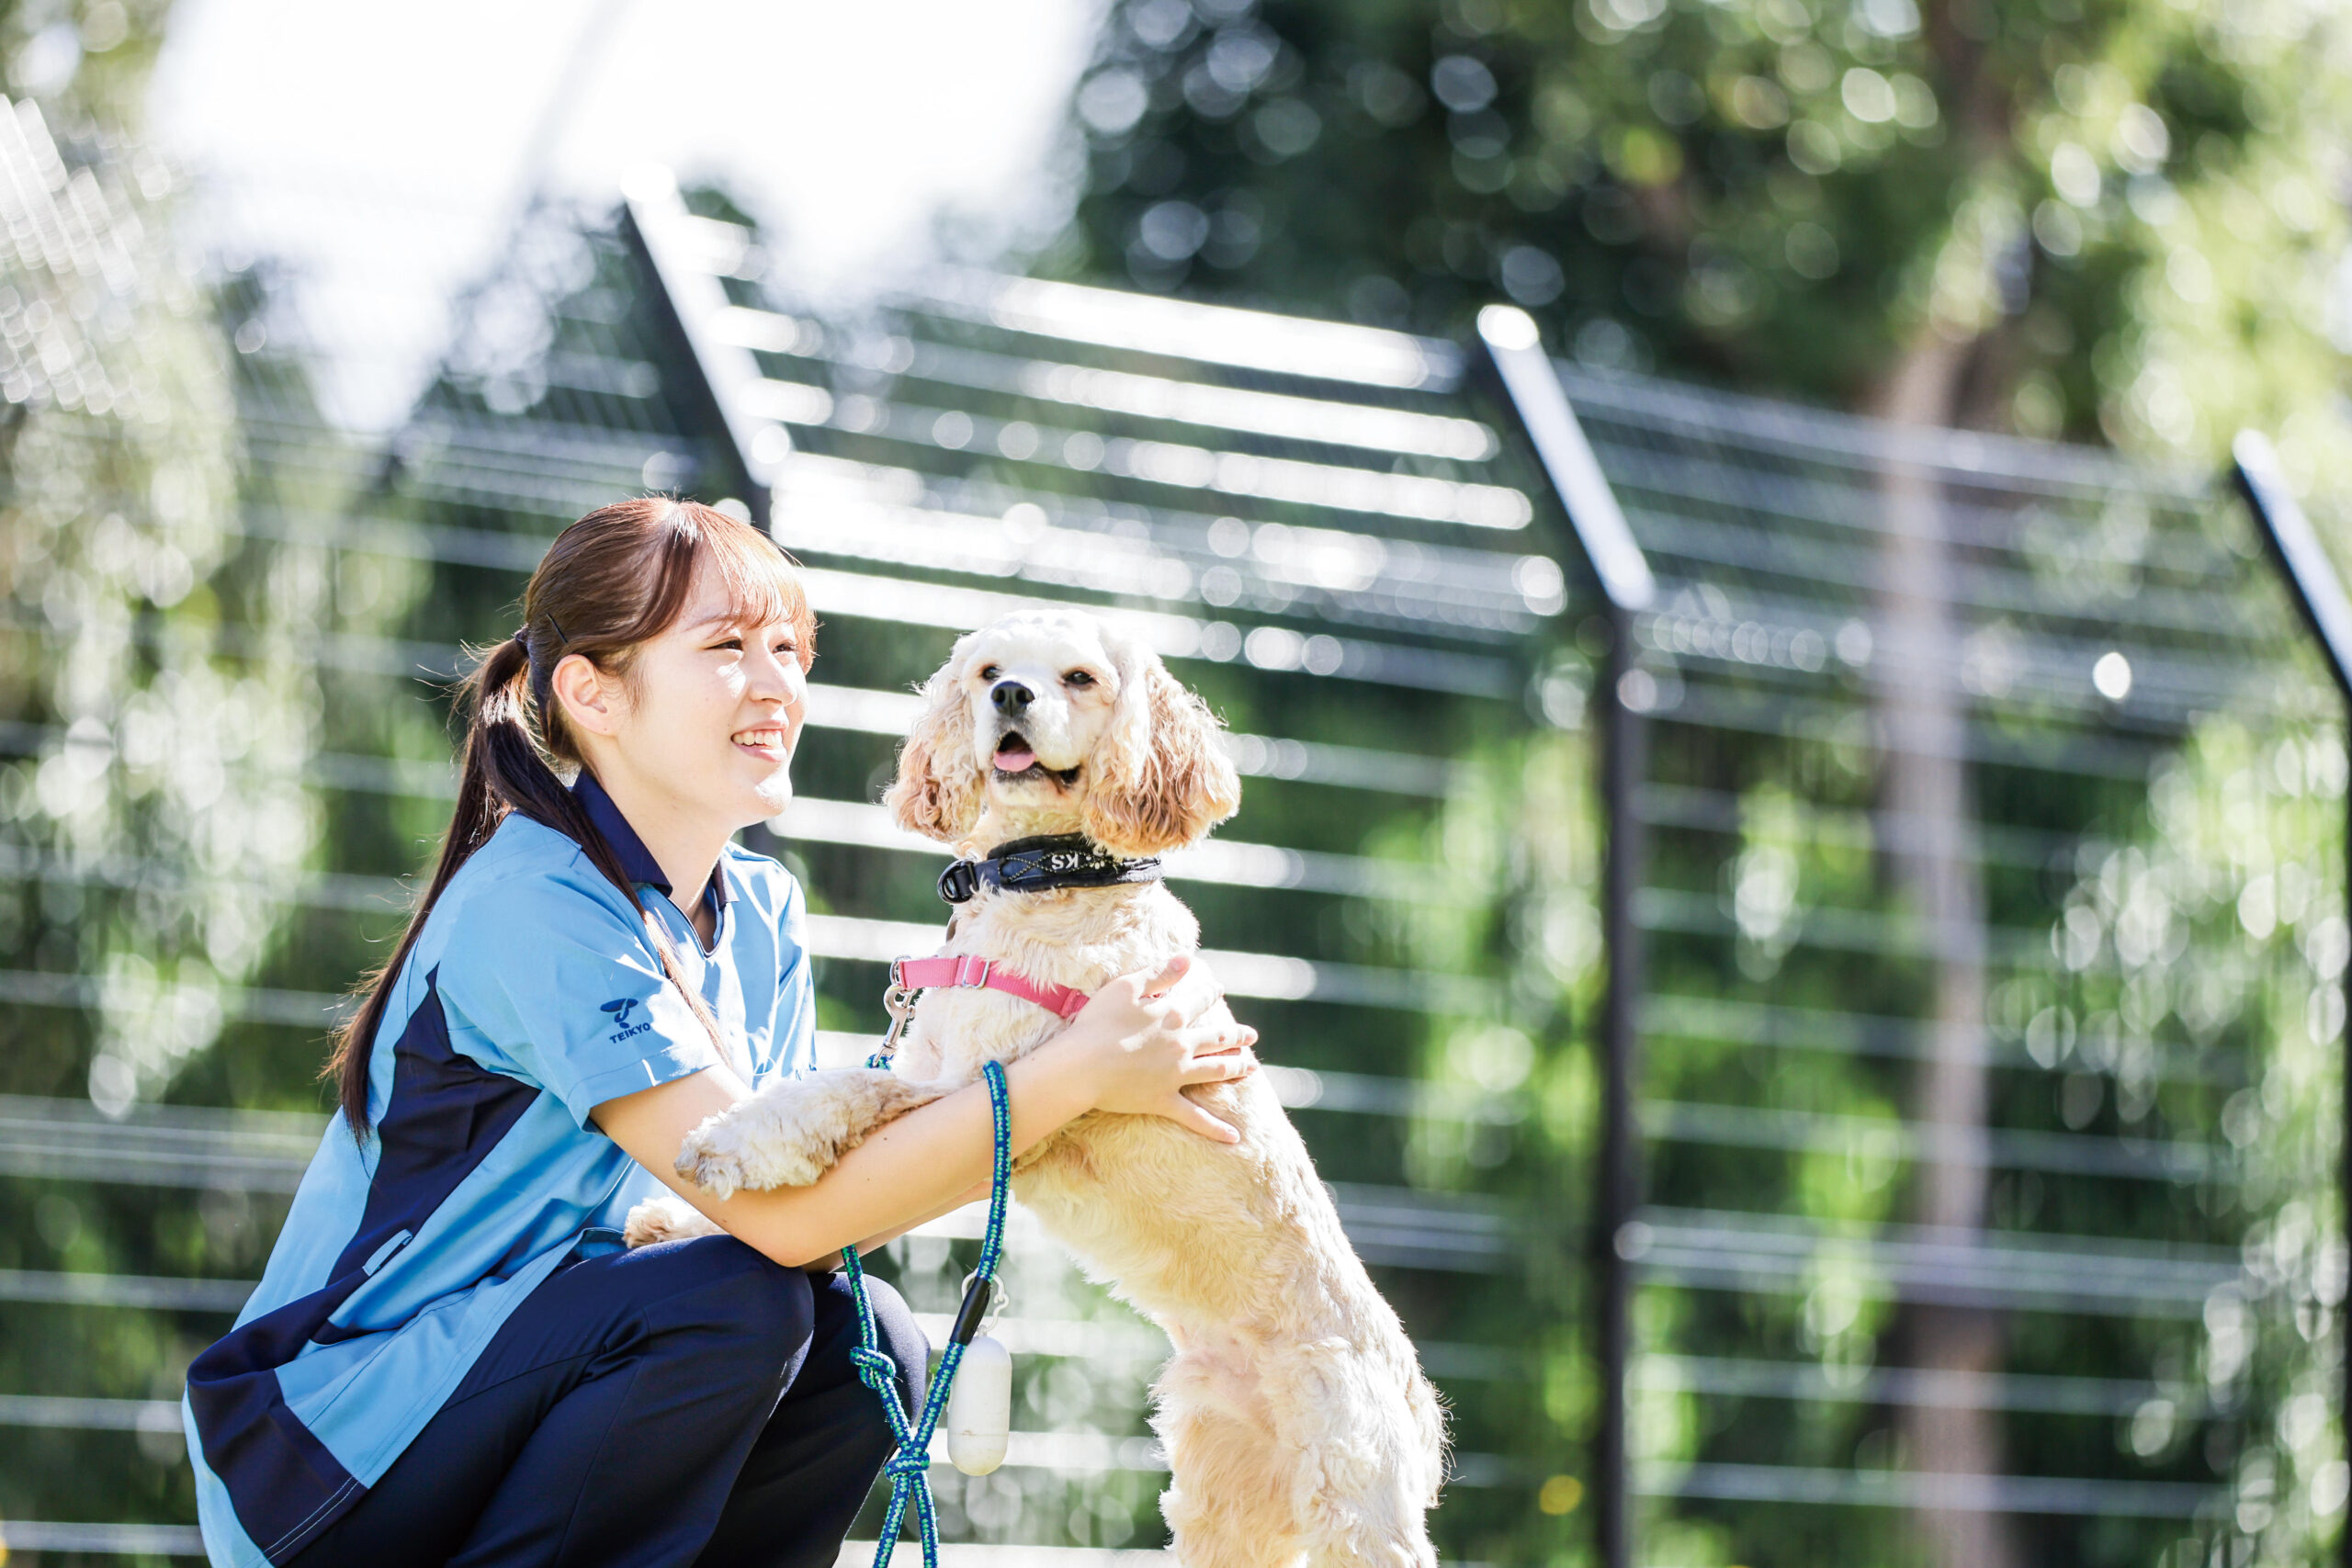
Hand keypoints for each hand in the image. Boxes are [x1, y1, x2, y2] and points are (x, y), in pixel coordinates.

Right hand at [1051, 954, 1256, 1142]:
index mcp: (1172, 1014)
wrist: (1081, 1065)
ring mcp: (1176, 1075)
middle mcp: (1182, 1044)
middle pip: (1217, 1038)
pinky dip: (1216, 1129)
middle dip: (1236, 1035)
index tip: (1219, 989)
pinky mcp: (1164, 1100)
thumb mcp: (1126, 987)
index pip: (1199, 1000)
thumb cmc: (1097, 1023)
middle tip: (1252, 1035)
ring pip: (1216, 1071)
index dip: (1210, 993)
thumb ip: (1159, 972)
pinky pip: (1195, 1118)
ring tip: (1252, 1066)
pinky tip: (1235, 1137)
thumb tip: (1187, 958)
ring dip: (1237, 1067)